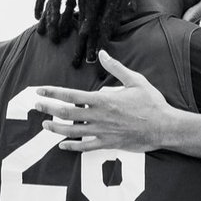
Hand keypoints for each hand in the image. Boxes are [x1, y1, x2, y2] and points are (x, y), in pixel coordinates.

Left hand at [33, 52, 172, 152]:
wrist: (164, 127)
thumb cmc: (152, 103)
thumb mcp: (135, 80)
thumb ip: (116, 68)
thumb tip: (103, 53)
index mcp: (104, 100)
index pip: (71, 95)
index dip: (53, 93)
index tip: (40, 90)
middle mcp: (100, 117)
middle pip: (67, 114)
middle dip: (49, 109)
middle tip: (36, 105)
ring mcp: (103, 132)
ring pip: (73, 132)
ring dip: (56, 129)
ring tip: (44, 125)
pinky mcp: (109, 144)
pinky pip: (87, 147)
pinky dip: (73, 147)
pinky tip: (63, 145)